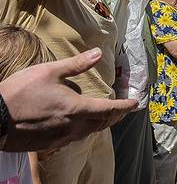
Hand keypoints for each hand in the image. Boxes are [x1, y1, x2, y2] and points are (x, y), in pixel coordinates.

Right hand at [0, 48, 136, 151]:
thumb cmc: (20, 93)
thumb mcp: (49, 72)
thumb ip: (76, 65)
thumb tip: (98, 53)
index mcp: (77, 109)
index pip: (109, 109)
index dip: (125, 107)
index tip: (135, 104)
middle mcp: (73, 127)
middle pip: (102, 123)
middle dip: (115, 116)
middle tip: (123, 110)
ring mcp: (61, 138)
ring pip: (88, 132)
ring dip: (99, 124)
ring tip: (104, 116)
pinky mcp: (49, 144)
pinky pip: (73, 138)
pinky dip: (82, 130)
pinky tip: (78, 125)